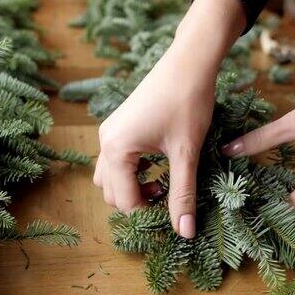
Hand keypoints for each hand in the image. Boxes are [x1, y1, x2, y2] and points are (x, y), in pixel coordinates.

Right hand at [94, 47, 215, 238]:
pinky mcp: (118, 126)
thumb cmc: (188, 103)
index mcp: (116, 150)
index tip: (173, 206)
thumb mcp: (186, 154)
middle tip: (168, 192)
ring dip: (131, 187)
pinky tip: (155, 162)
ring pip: (109, 177)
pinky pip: (115, 160)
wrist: (189, 62)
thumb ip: (183, 195)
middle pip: (111, 193)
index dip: (149, 211)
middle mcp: (105, 141)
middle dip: (138, 200)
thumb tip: (185, 233)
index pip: (124, 201)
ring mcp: (109, 132)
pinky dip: (131, 171)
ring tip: (162, 179)